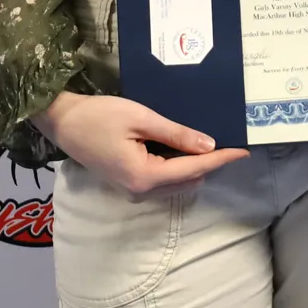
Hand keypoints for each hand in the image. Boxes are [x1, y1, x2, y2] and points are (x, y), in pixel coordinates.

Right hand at [34, 91, 247, 199]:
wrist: (63, 122)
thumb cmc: (99, 116)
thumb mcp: (141, 119)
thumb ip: (176, 134)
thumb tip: (208, 145)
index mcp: (144, 177)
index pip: (193, 170)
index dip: (221, 159)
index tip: (243, 150)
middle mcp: (141, 191)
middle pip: (189, 180)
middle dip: (211, 163)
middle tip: (231, 141)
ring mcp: (134, 191)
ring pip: (178, 183)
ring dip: (196, 167)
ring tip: (213, 143)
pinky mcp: (129, 184)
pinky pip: (164, 180)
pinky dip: (180, 168)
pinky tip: (186, 149)